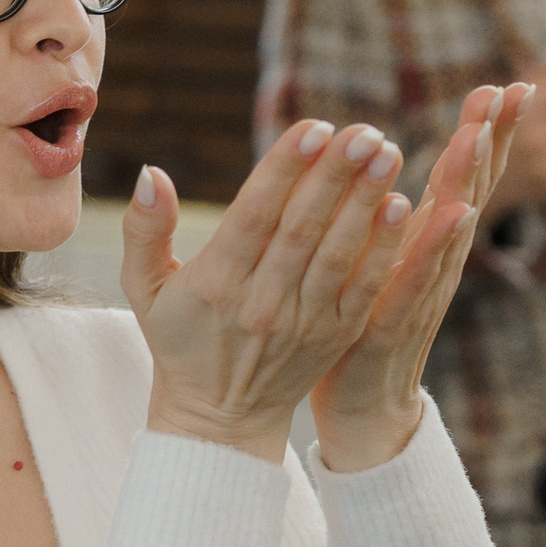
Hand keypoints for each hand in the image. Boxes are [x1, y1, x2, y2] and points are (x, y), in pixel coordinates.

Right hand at [123, 116, 417, 463]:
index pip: (254, 215)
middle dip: (335, 175)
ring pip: (338, 252)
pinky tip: (401, 208)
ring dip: (365, 201)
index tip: (313, 129)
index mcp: (215, 283)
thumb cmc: (179, 340)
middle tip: (363, 131)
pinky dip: (383, 249)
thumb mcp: (144, 288)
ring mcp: (302, 322)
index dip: (285, 170)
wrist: (220, 418)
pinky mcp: (334, 336)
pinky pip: (363, 287)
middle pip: (303, 228)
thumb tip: (150, 172)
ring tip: (387, 154)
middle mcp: (261, 303)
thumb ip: (144, 229)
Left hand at [313, 83, 531, 470]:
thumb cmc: (367, 325)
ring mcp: (423, 292)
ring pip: (453, 228)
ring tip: (478, 134)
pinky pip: (420, 279)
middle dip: (491, 140)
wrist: (365, 406)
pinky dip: (438, 246)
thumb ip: (392, 212)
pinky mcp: (395, 321)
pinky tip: (457, 215)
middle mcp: (440, 262)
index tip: (509, 84)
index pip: (467, 177)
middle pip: (474, 191)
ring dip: (467, 179)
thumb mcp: (382, 259)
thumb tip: (388, 159)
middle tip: (509, 89)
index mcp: (431, 241)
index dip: (489, 134)